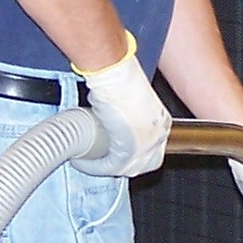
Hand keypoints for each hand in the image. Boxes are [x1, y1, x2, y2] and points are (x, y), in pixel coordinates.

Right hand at [75, 46, 170, 176]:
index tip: (116, 153)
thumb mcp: (126, 99)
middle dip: (124, 167)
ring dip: (107, 168)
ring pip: (128, 168)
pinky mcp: (130, 150)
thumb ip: (122, 111)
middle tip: (103, 162)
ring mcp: (147, 143)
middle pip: (145, 164)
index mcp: (160, 121)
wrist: (114, 74)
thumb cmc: (119, 77)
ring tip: (90, 162)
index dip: (136, 156)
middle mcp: (158, 133)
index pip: (153, 149)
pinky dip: (94, 167)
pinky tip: (81, 162)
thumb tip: (106, 116)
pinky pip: (111, 167)